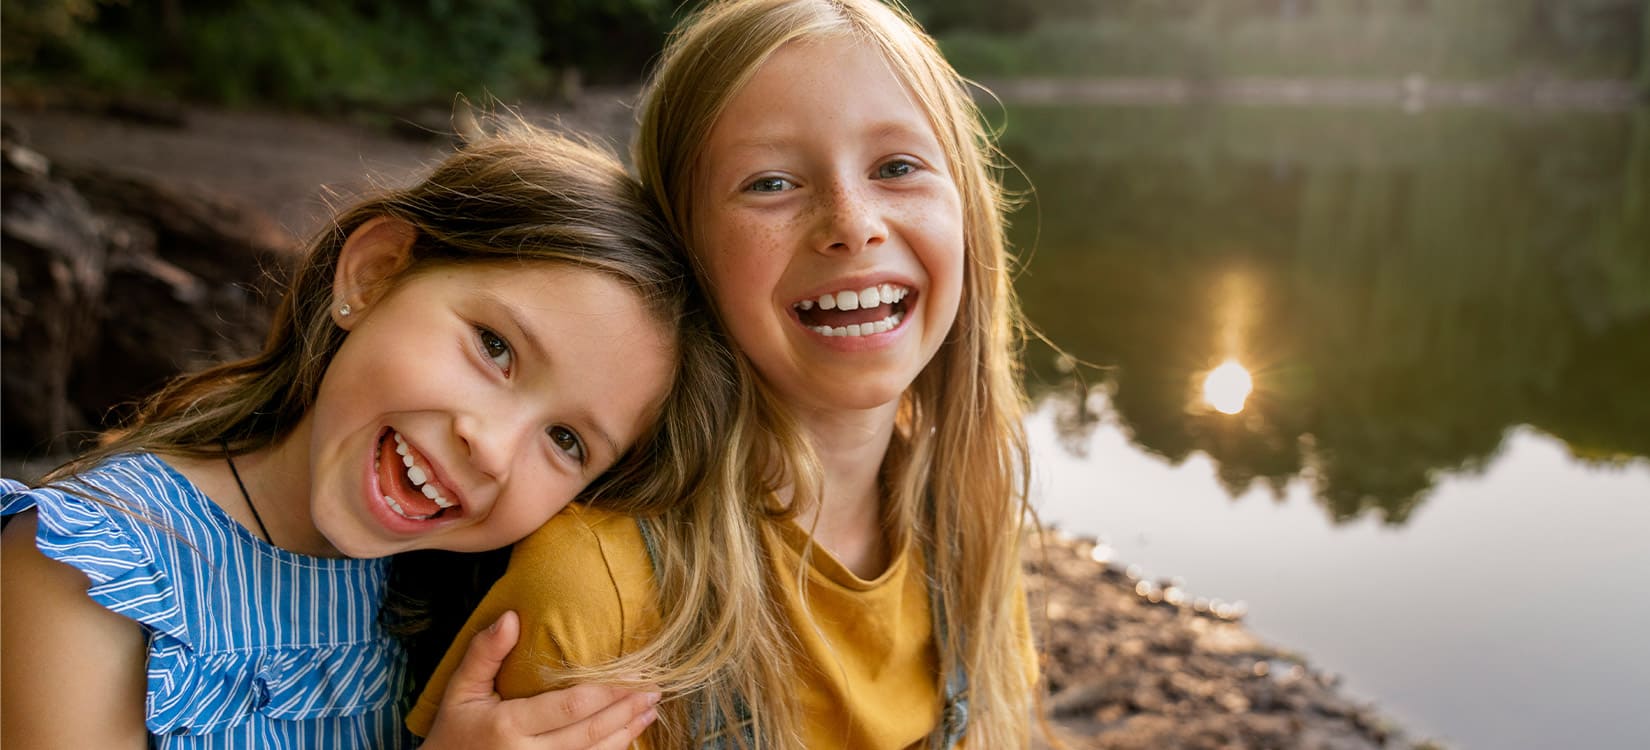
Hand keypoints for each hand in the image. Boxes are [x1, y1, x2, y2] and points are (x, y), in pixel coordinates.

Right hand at [419, 610, 659, 748]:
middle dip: (626, 711)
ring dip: (627, 733)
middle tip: (655, 691)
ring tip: (650, 711)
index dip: (607, 694)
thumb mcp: (459, 691)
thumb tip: (510, 616)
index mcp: (508, 727)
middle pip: (590, 733)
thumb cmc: (452, 733)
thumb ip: (484, 653)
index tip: (635, 678)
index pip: (570, 707)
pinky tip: (628, 736)